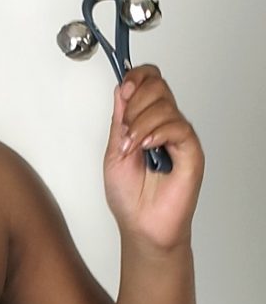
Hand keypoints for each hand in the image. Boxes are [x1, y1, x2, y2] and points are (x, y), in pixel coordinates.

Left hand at [103, 65, 204, 251]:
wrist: (140, 225)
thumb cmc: (128, 196)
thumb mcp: (113, 149)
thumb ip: (119, 119)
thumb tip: (122, 88)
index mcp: (146, 121)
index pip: (150, 82)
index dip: (137, 78)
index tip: (123, 90)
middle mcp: (164, 125)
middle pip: (158, 86)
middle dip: (135, 102)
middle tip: (124, 128)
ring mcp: (179, 137)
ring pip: (165, 106)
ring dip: (140, 123)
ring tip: (131, 147)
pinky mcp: (191, 152)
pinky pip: (179, 127)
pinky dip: (157, 133)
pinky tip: (146, 147)